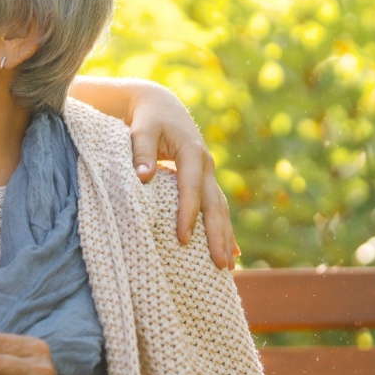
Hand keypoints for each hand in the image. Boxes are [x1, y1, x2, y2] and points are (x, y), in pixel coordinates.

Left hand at [126, 82, 237, 268]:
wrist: (163, 107)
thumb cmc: (149, 120)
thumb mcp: (142, 130)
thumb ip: (141, 151)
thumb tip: (143, 177)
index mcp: (192, 153)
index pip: (191, 188)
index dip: (188, 214)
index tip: (183, 238)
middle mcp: (206, 166)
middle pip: (214, 205)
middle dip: (217, 235)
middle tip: (219, 265)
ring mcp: (209, 175)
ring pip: (220, 210)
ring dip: (225, 238)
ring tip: (228, 267)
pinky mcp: (206, 182)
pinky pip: (217, 209)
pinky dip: (224, 231)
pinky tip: (233, 253)